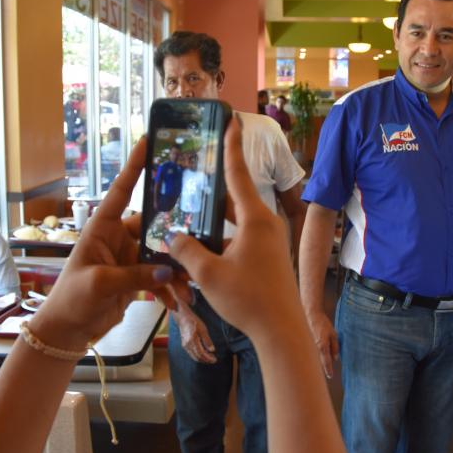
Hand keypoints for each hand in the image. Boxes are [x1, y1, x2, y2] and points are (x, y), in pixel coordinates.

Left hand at [28, 139, 172, 351]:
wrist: (67, 331)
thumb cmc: (72, 300)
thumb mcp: (100, 284)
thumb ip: (134, 275)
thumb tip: (168, 269)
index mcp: (102, 228)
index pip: (121, 190)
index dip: (134, 166)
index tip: (148, 141)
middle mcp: (117, 238)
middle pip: (152, 226)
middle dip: (174, 237)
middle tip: (198, 239)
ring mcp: (128, 258)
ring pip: (160, 254)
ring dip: (175, 269)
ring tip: (190, 284)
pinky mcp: (135, 278)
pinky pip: (159, 276)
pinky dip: (169, 288)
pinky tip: (178, 301)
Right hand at [168, 115, 305, 344]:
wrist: (281, 332)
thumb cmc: (249, 300)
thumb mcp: (208, 274)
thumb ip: (186, 251)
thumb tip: (170, 236)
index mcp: (255, 219)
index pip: (238, 174)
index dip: (232, 146)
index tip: (231, 119)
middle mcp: (265, 225)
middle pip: (234, 197)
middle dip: (212, 188)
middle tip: (193, 173)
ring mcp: (269, 242)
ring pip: (235, 221)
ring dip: (214, 219)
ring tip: (189, 215)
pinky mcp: (268, 258)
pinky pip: (240, 238)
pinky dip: (222, 238)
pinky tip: (203, 248)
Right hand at [173, 302, 216, 363]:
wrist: (183, 318)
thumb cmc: (194, 322)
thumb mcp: (203, 329)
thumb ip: (207, 340)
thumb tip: (212, 350)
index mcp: (192, 341)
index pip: (201, 354)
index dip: (208, 358)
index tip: (215, 359)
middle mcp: (187, 345)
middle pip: (197, 357)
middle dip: (206, 360)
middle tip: (214, 360)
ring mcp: (185, 346)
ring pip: (194, 357)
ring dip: (202, 359)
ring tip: (210, 357)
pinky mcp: (184, 345)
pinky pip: (191, 354)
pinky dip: (198, 356)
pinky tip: (204, 354)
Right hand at [307, 311, 339, 378]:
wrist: (311, 315)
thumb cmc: (323, 324)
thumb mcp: (334, 334)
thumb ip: (335, 347)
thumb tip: (335, 358)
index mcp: (322, 346)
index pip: (326, 362)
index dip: (328, 370)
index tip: (330, 376)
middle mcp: (314, 348)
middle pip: (319, 362)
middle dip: (322, 368)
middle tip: (325, 375)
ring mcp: (309, 346)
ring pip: (314, 358)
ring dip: (317, 362)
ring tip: (318, 367)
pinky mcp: (305, 343)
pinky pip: (310, 353)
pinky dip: (312, 356)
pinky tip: (312, 356)